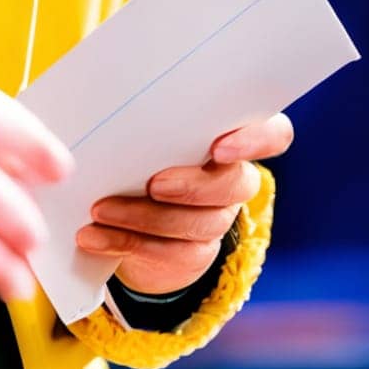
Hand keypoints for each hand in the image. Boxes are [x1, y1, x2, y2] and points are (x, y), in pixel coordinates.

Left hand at [77, 115, 290, 294]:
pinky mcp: (195, 254)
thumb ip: (148, 125)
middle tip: (153, 184)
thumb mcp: (145, 135)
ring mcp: (218, 219)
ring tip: (100, 210)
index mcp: (232, 139)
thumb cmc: (137, 158)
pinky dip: (125, 242)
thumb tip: (107, 114)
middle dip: (194, 186)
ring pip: (201, 223)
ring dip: (146, 217)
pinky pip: (169, 253)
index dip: (257, 141)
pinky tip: (93, 236)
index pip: (274, 135)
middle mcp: (235, 179)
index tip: (220, 148)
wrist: (127, 217)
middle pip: (238, 183)